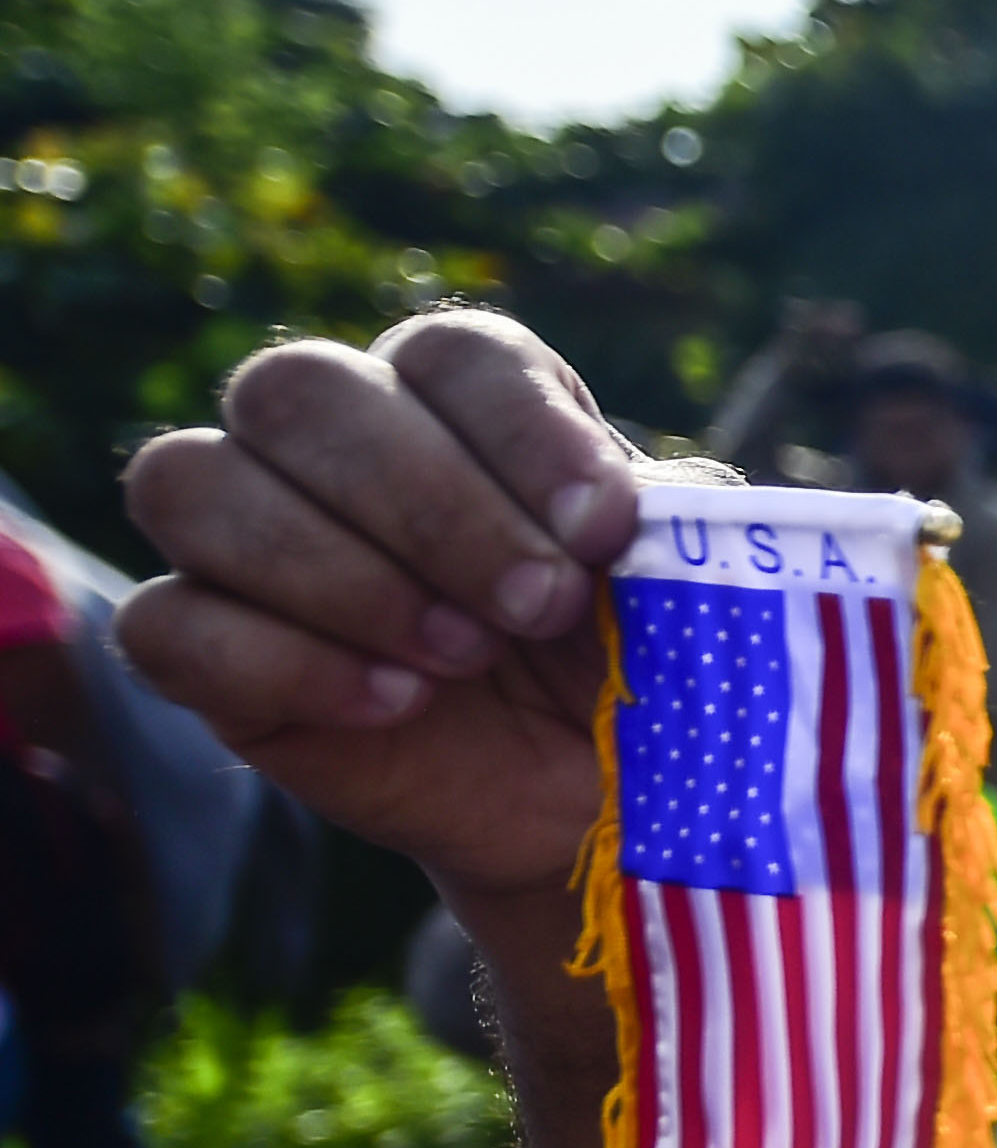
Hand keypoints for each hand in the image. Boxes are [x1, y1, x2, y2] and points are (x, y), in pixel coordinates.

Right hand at [117, 309, 637, 937]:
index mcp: (456, 403)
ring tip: (463, 655)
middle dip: (431, 505)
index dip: (522, 429)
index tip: (604, 529)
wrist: (591, 796)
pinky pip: (166, 623)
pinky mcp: (198, 648)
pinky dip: (286, 662)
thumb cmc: (632, 660)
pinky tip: (399, 703)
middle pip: (302, 391)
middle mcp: (329, 443)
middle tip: (540, 607)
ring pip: (193, 483)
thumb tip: (629, 508)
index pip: (448, 351)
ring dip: (343, 574)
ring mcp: (245, 539)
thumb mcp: (679, 582)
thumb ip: (670, 524)